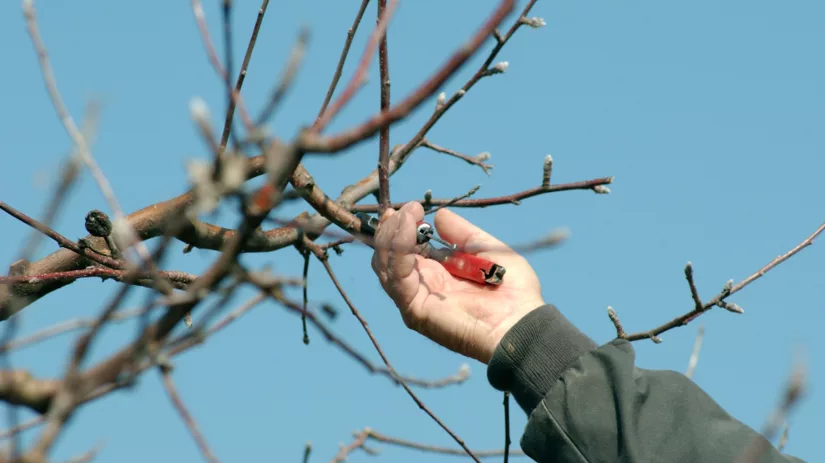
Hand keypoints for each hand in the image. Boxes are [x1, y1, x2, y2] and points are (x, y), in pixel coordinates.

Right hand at [371, 201, 544, 363]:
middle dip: (391, 228)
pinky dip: (398, 251)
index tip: (412, 206)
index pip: (403, 248)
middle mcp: (420, 287)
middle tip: (408, 208)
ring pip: (384, 265)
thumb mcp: (486, 250)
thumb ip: (462, 234)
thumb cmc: (512, 292)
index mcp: (435, 274)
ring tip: (409, 214)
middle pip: (386, 256)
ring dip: (392, 235)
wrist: (521, 321)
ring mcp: (414, 299)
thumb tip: (439, 216)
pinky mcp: (415, 310)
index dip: (400, 226)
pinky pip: (397, 278)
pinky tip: (409, 230)